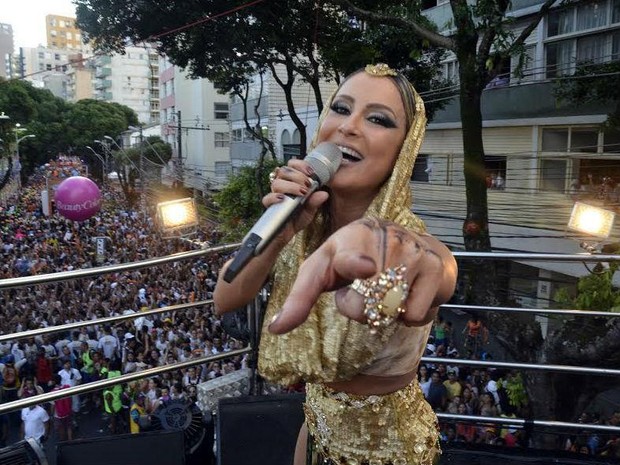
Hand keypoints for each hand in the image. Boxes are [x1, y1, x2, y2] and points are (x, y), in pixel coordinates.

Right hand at [264, 161, 329, 242]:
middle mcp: (282, 186)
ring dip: (290, 186)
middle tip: (307, 185)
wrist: (287, 234)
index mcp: (292, 182)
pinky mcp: (269, 206)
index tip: (310, 172)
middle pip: (284, 171)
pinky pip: (267, 198)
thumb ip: (315, 202)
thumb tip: (324, 194)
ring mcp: (275, 195)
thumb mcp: (310, 210)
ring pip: (277, 183)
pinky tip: (283, 199)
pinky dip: (275, 197)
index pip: (292, 165)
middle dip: (297, 176)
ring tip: (301, 193)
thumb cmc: (297, 219)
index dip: (300, 165)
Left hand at [268, 218, 456, 333]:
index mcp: (351, 237)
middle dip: (359, 311)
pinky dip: (409, 315)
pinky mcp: (435, 267)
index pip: (349, 256)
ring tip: (385, 289)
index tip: (364, 268)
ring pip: (390, 312)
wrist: (412, 241)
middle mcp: (384, 240)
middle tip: (364, 291)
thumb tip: (275, 329)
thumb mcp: (324, 268)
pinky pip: (416, 316)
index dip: (355, 263)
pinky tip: (407, 292)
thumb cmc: (356, 256)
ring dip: (384, 313)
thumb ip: (300, 297)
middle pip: (363, 307)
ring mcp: (413, 252)